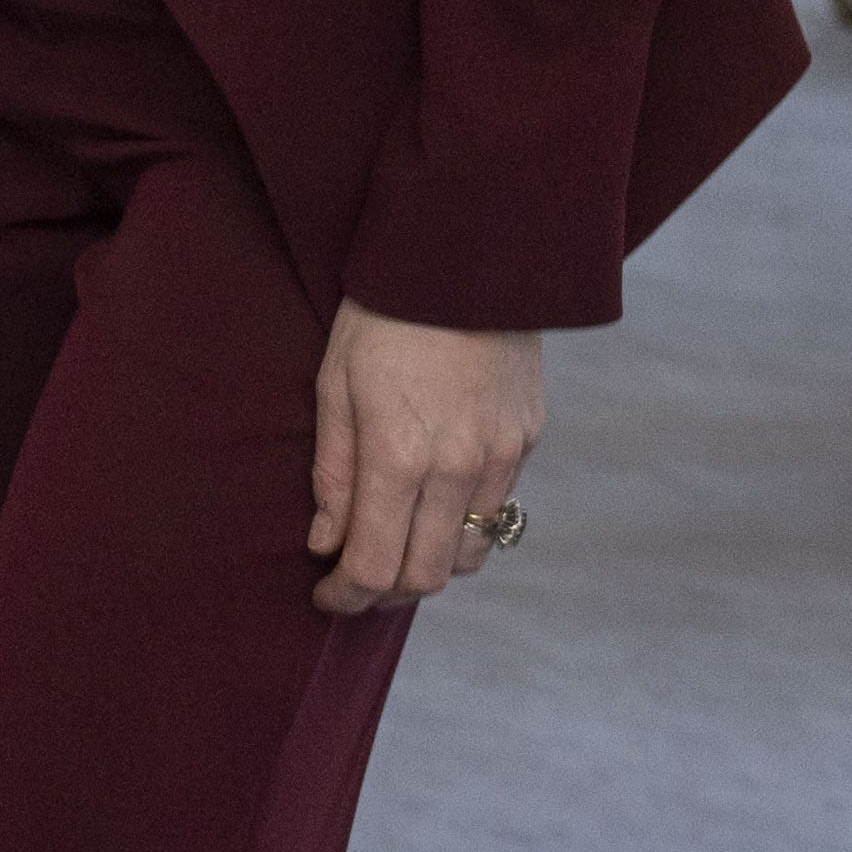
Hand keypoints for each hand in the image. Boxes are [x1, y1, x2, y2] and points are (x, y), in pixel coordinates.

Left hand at [307, 302, 545, 615]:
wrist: (467, 254)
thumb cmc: (382, 315)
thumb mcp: (334, 385)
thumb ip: (332, 474)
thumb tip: (326, 543)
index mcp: (398, 457)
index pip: (374, 567)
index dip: (345, 597)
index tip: (324, 596)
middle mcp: (457, 469)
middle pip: (425, 577)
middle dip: (384, 595)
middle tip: (354, 583)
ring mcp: (501, 456)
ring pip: (470, 553)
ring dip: (430, 566)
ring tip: (396, 547)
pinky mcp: (527, 438)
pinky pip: (498, 508)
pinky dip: (463, 525)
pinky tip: (434, 504)